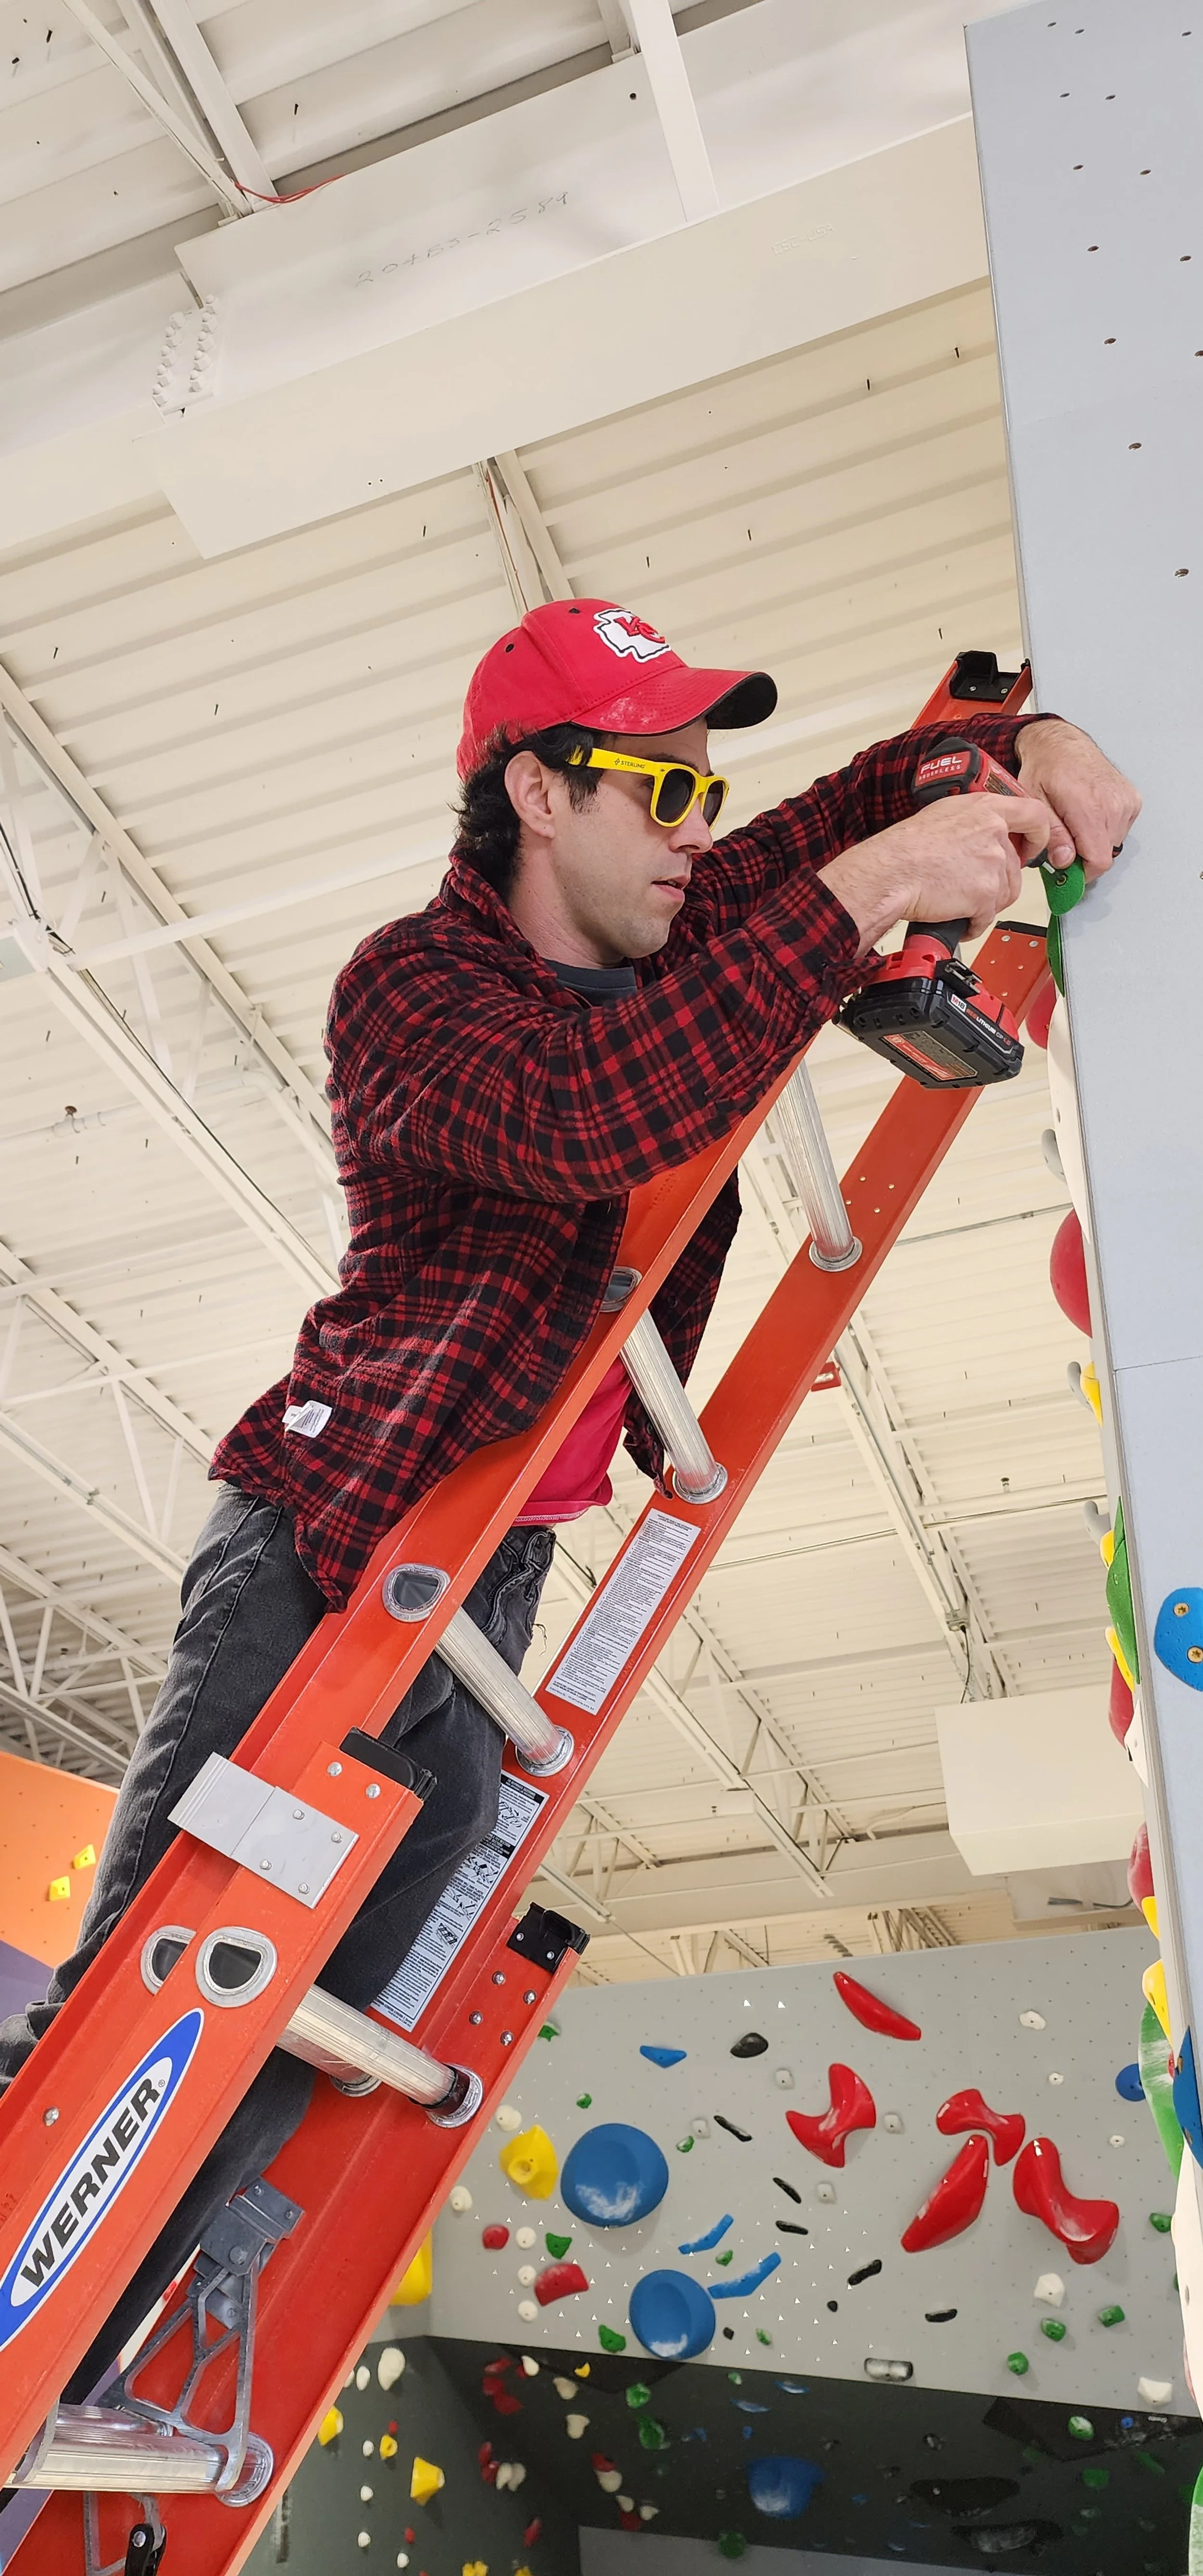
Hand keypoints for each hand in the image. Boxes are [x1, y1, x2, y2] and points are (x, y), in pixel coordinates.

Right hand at [818, 790, 1060, 956]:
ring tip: (957, 901)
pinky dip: (973, 923)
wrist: (890, 872)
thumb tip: (987, 832)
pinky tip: (955, 917)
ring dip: (985, 903)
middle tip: (972, 886)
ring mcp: (993, 864)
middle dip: (997, 882)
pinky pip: (988, 917)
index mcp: (986, 808)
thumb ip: (975, 820)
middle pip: (1016, 867)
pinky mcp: (985, 894)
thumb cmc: (906, 847)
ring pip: (1005, 894)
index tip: (1031, 848)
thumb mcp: (944, 814)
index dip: (1038, 835)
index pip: (1035, 815)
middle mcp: (995, 833)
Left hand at [1015, 718, 1139, 880]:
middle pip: (1104, 854)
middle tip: (1064, 841)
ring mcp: (1126, 802)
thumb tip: (1065, 861)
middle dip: (1083, 856)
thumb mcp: (1036, 804)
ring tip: (1075, 822)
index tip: (1067, 872)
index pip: (1099, 860)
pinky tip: (1089, 814)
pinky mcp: (1133, 800)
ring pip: (1113, 844)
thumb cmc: (1045, 769)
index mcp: (1089, 807)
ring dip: (1094, 842)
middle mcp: (1113, 804)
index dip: (1082, 873)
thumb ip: (1052, 835)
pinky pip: (1120, 830)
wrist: (1062, 744)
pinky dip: (1104, 829)